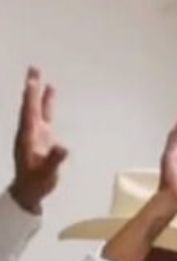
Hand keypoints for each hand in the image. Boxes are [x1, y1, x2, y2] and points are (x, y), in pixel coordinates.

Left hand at [9, 67, 67, 213]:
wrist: (28, 191)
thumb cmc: (36, 183)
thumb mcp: (45, 174)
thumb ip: (53, 160)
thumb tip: (63, 146)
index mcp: (28, 138)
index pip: (29, 114)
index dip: (31, 99)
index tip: (32, 83)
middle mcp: (29, 131)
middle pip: (30, 106)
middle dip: (32, 88)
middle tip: (33, 69)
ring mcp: (35, 133)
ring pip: (35, 108)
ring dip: (38, 92)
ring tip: (39, 75)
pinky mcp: (41, 136)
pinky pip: (43, 115)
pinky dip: (46, 103)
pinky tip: (50, 94)